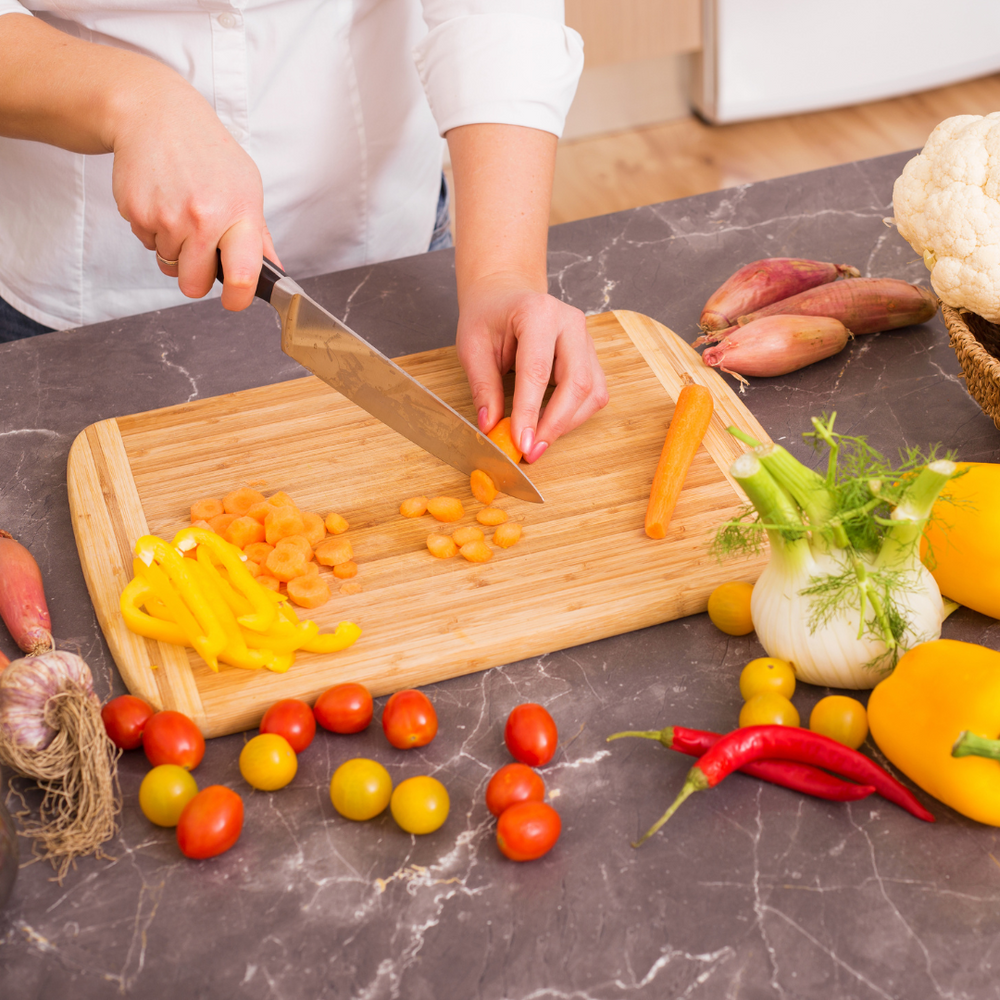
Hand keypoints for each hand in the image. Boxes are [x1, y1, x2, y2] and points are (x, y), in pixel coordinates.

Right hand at [109, 71, 279, 310]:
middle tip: (199, 250)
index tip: (235, 299)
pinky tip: (161, 199)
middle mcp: (203, 218)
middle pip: (194, 285)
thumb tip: (273, 271)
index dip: (238, 298)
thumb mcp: (246, 186)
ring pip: (168, 265)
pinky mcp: (136, 212)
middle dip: (196, 277)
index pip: (243, 274)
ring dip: (173, 247)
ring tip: (179, 209)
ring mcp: (166, 217)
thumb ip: (259, 236)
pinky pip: (147, 244)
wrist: (155, 114)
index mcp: (239, 213)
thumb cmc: (208, 152)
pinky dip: (153, 230)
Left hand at [456, 273, 608, 462]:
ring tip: (537, 439)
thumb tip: (491, 426)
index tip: (520, 443)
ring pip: (591, 392)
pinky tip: (550, 423)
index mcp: (538, 312)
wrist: (505, 295)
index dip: (530, 412)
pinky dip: (575, 415)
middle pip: (577, 383)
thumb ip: (483, 387)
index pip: (538, 371)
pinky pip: (594, 393)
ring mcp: (586, 339)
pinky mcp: (591, 356)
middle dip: (555, 424)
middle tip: (532, 450)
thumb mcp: (472, 347)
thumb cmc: (488, 317)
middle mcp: (570, 323)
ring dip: (567, 423)